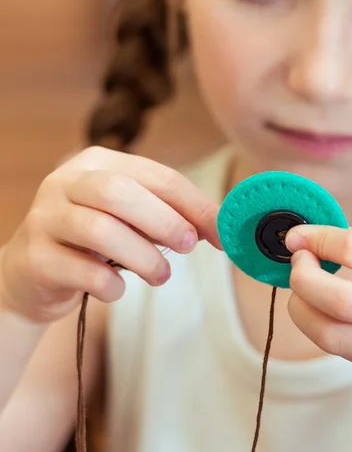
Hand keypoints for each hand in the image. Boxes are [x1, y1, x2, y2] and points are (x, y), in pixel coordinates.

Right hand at [0, 147, 220, 323]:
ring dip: (143, 257)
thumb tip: (218, 227)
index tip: (221, 232)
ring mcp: (45, 218)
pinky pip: (82, 271)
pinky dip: (111, 284)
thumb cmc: (93, 241)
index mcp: (97, 162)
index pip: (157, 175)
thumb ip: (167, 214)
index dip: (195, 204)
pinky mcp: (35, 259)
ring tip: (161, 275)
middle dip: (165, 221)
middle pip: (120, 192)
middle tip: (189, 246)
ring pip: (100, 230)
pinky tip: (117, 289)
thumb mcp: (130, 218)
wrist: (31, 274)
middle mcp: (65, 182)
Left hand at [285, 225, 351, 387]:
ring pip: (331, 337)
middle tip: (299, 261)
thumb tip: (321, 239)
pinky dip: (322, 325)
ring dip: (302, 309)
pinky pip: (343, 351)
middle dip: (302, 279)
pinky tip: (326, 306)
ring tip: (305, 286)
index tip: (299, 235)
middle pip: (339, 303)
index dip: (319, 240)